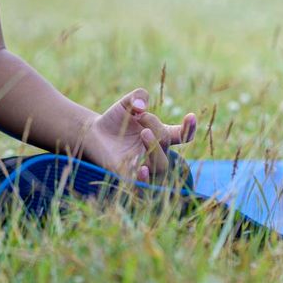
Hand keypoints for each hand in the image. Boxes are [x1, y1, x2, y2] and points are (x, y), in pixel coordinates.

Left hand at [82, 87, 197, 182]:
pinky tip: (141, 168)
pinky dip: (145, 179)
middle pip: (166, 143)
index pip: (181, 135)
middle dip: (156, 126)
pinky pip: (143, 185)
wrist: (92, 134)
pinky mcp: (128, 177)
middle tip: (141, 116)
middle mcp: (155, 153)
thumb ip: (138, 96)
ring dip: (155, 149)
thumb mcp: (126, 102)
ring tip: (144, 133)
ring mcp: (144, 166)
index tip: (190, 115)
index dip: (188, 128)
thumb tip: (142, 106)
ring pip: (161, 166)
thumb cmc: (115, 120)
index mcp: (159, 135)